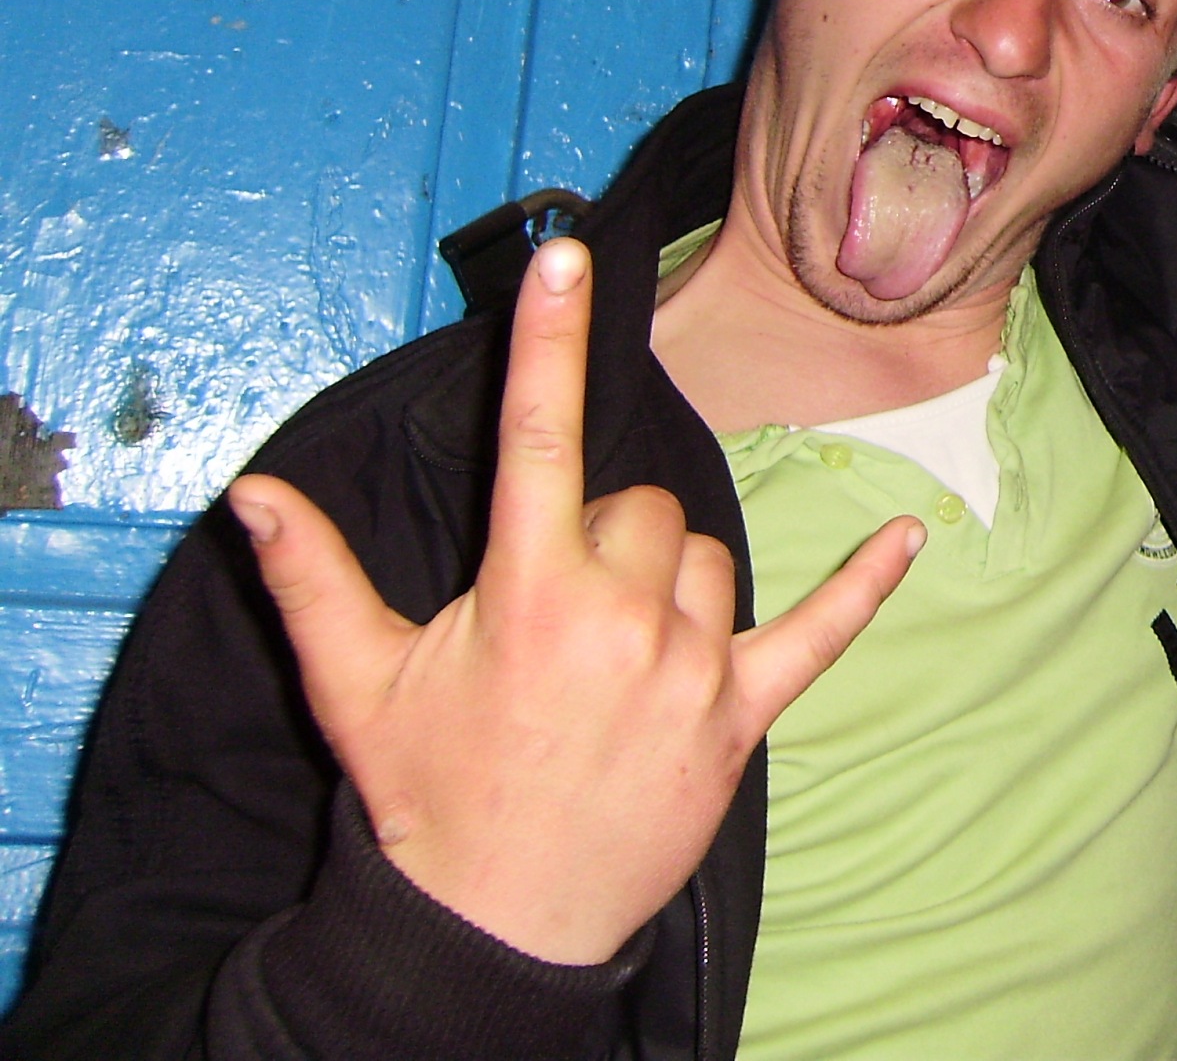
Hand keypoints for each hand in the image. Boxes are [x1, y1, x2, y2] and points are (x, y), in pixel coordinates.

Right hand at [227, 238, 918, 964]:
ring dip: (665, 579)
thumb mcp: (357, 688)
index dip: (551, 340)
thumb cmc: (428, 798)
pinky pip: (824, 632)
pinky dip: (867, 585)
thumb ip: (312, 579)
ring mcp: (690, 666)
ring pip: (704, 554)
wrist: (495, 929)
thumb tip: (254, 493)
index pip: (539, 436)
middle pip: (638, 505)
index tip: (565, 259)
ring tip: (609, 651)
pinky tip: (910, 537)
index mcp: (527, 593)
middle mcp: (619, 617)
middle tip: (553, 614)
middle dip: (597, 536)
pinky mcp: (742, 714)